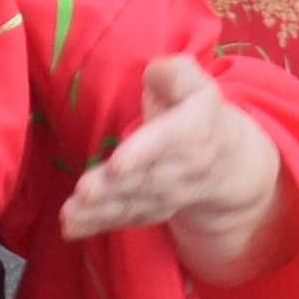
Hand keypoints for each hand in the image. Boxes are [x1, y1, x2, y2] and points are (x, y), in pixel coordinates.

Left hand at [59, 54, 292, 281]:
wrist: (228, 162)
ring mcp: (169, 195)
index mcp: (193, 129)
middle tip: (83, 191)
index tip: (118, 164)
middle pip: (145, 179)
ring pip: (134, 204)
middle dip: (112, 188)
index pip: (168, 142)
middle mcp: (183, 168)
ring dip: (101, 211)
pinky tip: (72, 228)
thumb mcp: (195, 83)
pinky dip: (98, 225)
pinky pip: (127, 219)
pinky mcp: (153, 210)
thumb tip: (155, 70)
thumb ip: (175, 73)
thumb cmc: (196, 110)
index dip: (143, 152)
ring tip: (70, 215)